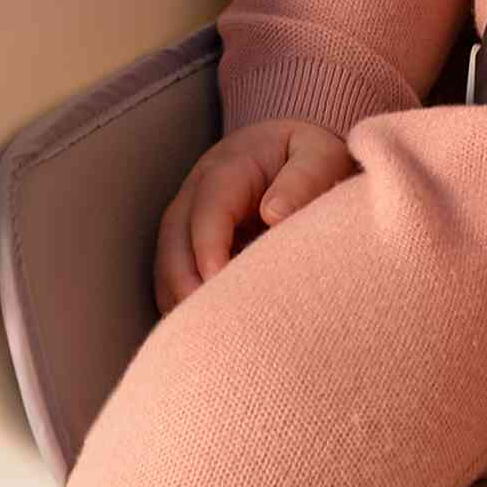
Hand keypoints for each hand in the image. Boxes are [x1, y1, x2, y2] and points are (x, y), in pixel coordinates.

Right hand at [155, 116, 356, 311]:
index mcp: (228, 168)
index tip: (221, 280)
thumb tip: (274, 215)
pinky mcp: (188, 244)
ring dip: (180, 298)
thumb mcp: (320, 155)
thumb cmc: (311, 158)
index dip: (210, 245)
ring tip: (206, 334)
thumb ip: (304, 179)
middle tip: (212, 321)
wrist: (293, 152)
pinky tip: (203, 331)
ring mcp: (187, 220)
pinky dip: (181, 304)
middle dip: (186, 282)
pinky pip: (172, 277)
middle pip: (174, 240)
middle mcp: (196, 193)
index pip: (209, 208)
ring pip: (167, 263)